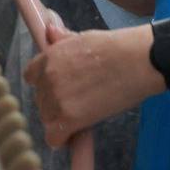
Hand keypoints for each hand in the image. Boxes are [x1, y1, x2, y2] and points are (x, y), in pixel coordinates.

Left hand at [24, 23, 160, 147]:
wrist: (138, 61)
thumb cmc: (117, 47)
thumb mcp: (85, 38)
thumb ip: (64, 40)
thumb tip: (50, 30)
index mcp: (50, 56)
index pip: (31, 76)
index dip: (45, 82)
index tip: (60, 86)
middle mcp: (48, 77)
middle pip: (40, 99)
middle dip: (55, 102)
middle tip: (79, 101)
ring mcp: (56, 99)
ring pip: (47, 119)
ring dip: (60, 119)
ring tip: (83, 114)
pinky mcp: (68, 119)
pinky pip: (54, 138)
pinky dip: (63, 139)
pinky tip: (75, 134)